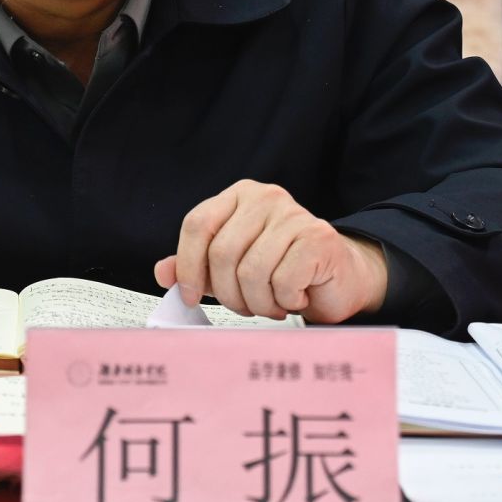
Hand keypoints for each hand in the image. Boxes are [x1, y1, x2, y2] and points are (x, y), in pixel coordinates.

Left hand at [151, 180, 388, 322]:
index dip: (189, 265)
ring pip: (251, 272)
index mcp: (240, 196)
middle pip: (222, 252)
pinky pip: (282, 281)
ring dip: (259, 302)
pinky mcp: (318, 238)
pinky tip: (295, 296)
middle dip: (228, 293)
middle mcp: (266, 198)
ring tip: (273, 302)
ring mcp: (294, 215)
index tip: (189, 295)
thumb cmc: (284, 270)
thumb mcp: (231, 267)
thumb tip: (163, 272)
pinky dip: (285, 301)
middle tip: (245, 305)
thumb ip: (197, 266)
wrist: (339, 278)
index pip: (198, 224)